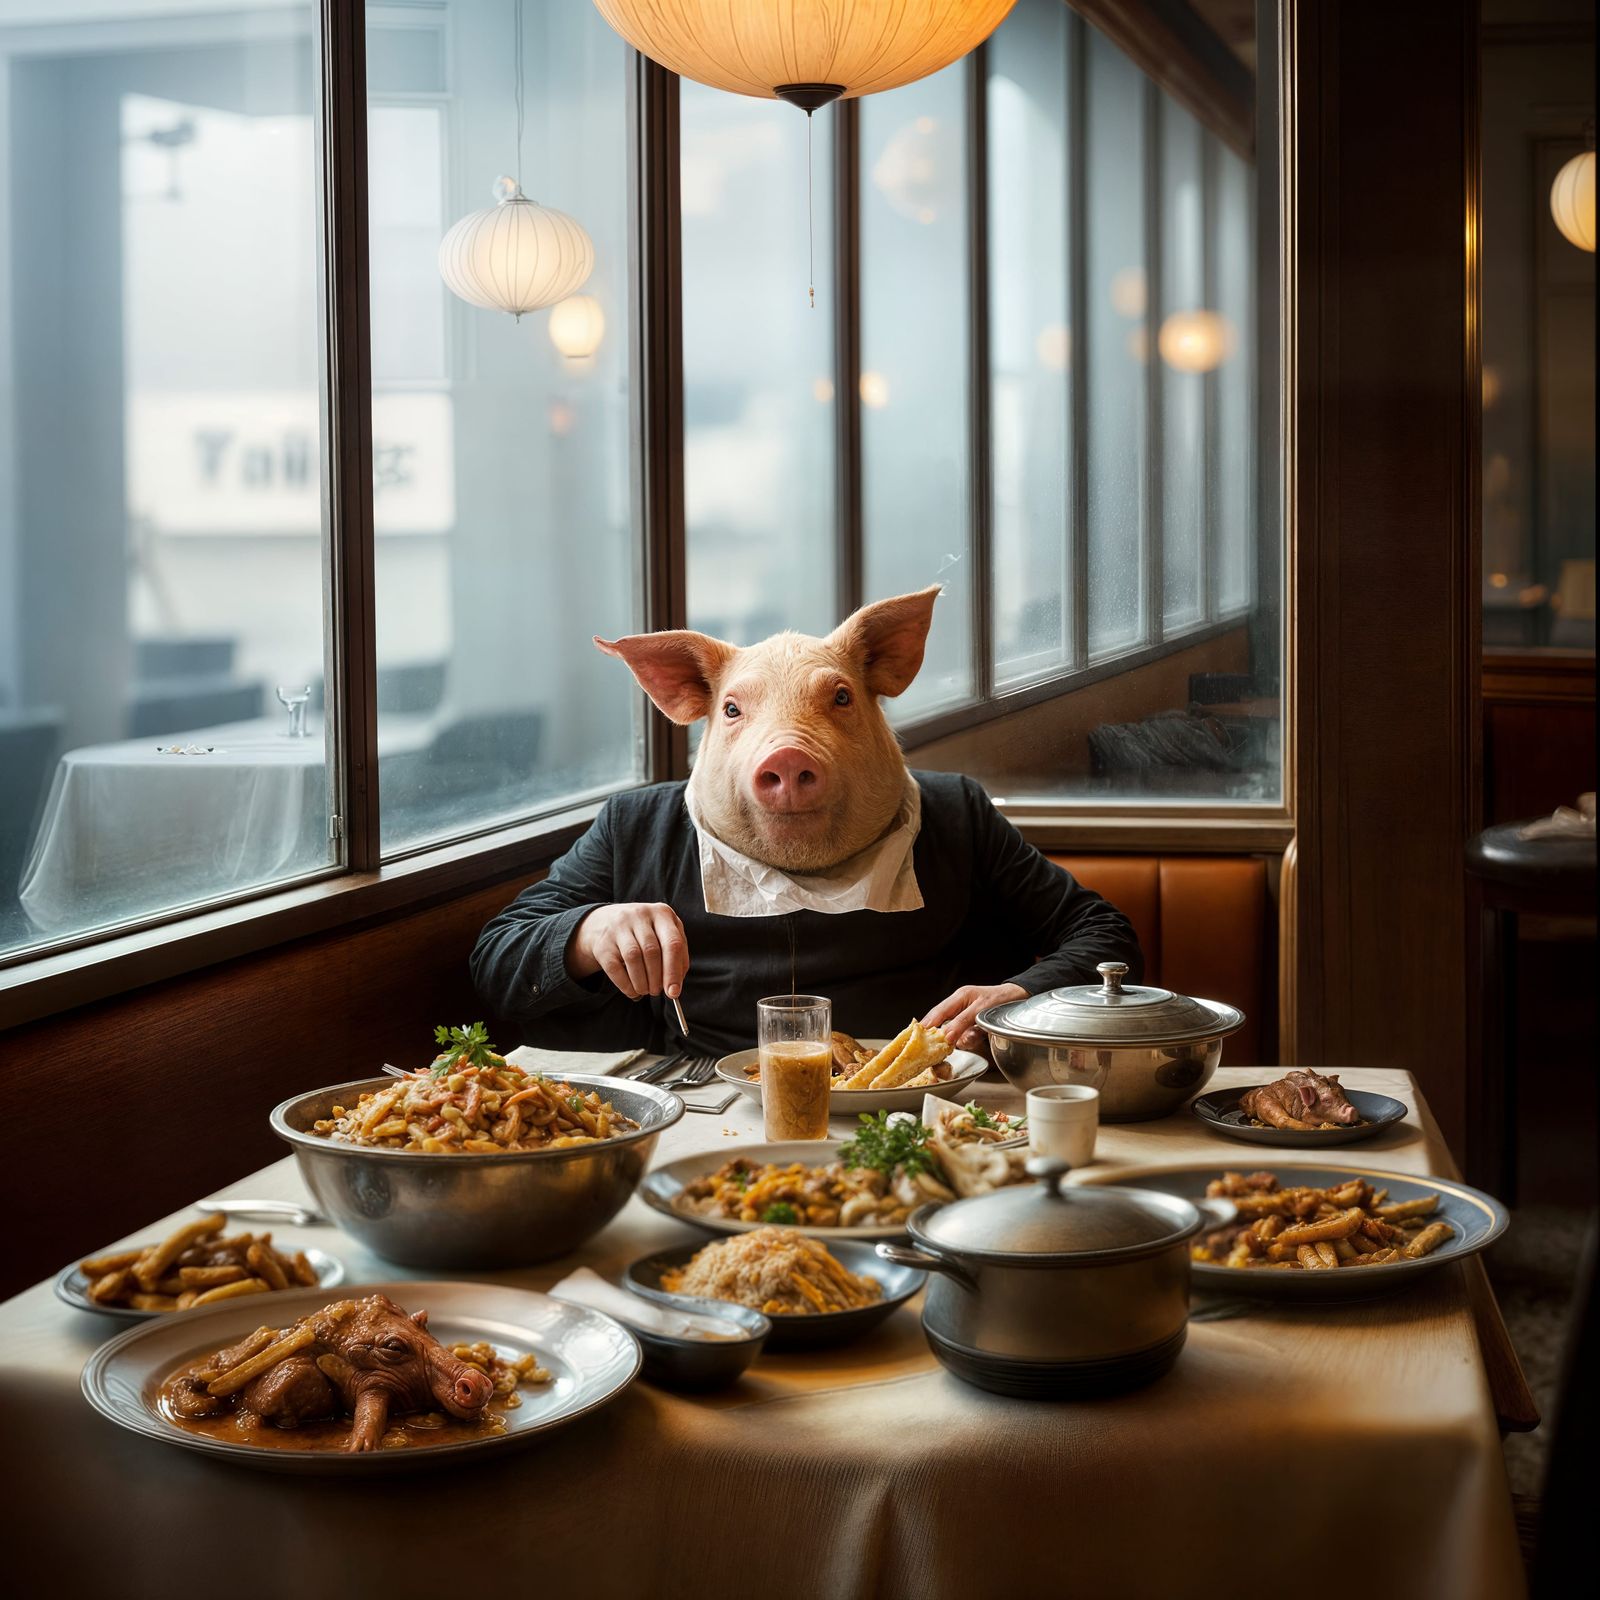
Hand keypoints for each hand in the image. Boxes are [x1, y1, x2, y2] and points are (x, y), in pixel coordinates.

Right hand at [566, 903, 688, 1000]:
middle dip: (657, 978)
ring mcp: (619, 927)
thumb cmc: (644, 933)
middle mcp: (640, 915)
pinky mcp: (603, 943)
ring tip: (646, 990)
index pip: (673, 943)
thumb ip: (677, 956)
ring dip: (642, 982)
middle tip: (657, 991)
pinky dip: (626, 985)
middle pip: (652, 951)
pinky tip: (632, 990)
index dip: (674, 971)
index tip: (674, 992)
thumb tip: (675, 985)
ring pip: (633, 958)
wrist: (605, 922)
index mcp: (662, 913)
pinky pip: (615, 968)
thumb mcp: (664, 934)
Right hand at [922, 983, 1027, 1053]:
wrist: (1022, 1000)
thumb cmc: (1002, 1000)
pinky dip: (971, 1040)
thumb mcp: (981, 1010)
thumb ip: (962, 1022)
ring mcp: (966, 1017)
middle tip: (938, 1046)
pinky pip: (966, 1037)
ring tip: (973, 1035)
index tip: (917, 1037)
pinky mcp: (974, 1027)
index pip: (937, 1012)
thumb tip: (945, 1036)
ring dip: (962, 1038)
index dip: (927, 1025)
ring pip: (955, 1033)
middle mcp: (960, 1007)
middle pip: (942, 1023)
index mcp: (959, 997)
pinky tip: (978, 1036)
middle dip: (943, 1035)